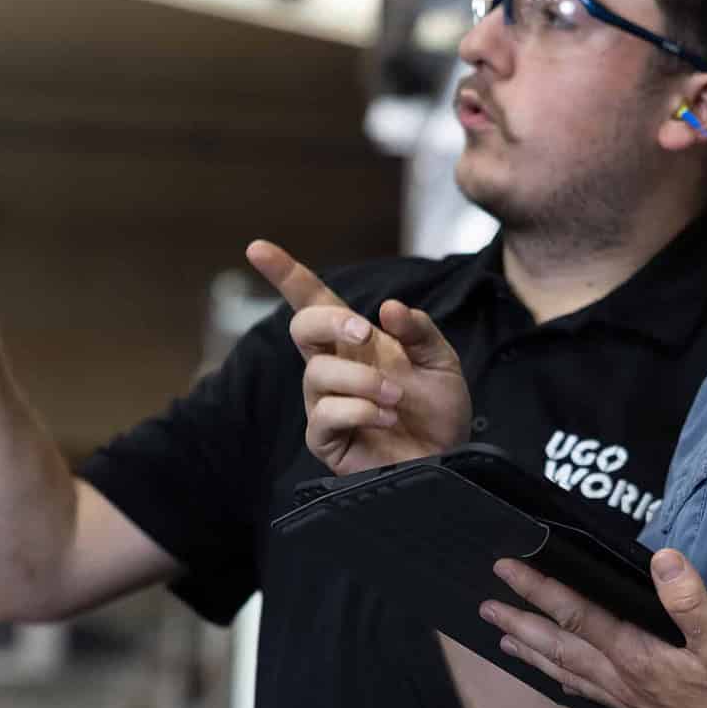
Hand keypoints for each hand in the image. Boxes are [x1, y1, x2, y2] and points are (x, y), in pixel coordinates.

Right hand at [246, 240, 470, 474]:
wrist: (448, 458)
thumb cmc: (438, 411)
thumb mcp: (440, 360)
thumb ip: (418, 330)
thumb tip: (388, 307)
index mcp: (354, 342)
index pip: (312, 301)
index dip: (285, 274)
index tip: (258, 248)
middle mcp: (333, 368)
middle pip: (301, 327)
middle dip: (329, 322)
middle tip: (365, 334)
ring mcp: (324, 403)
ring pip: (317, 374)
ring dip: (362, 380)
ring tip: (396, 397)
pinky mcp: (326, 439)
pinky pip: (325, 415)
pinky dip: (359, 410)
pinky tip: (385, 416)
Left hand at [481, 547, 706, 707]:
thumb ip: (691, 601)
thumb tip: (663, 560)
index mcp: (637, 656)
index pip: (577, 614)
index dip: (539, 588)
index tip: (506, 568)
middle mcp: (624, 679)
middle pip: (559, 646)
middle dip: (520, 622)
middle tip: (486, 607)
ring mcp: (631, 699)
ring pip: (568, 672)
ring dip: (533, 654)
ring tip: (505, 641)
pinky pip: (589, 692)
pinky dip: (565, 681)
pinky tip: (560, 681)